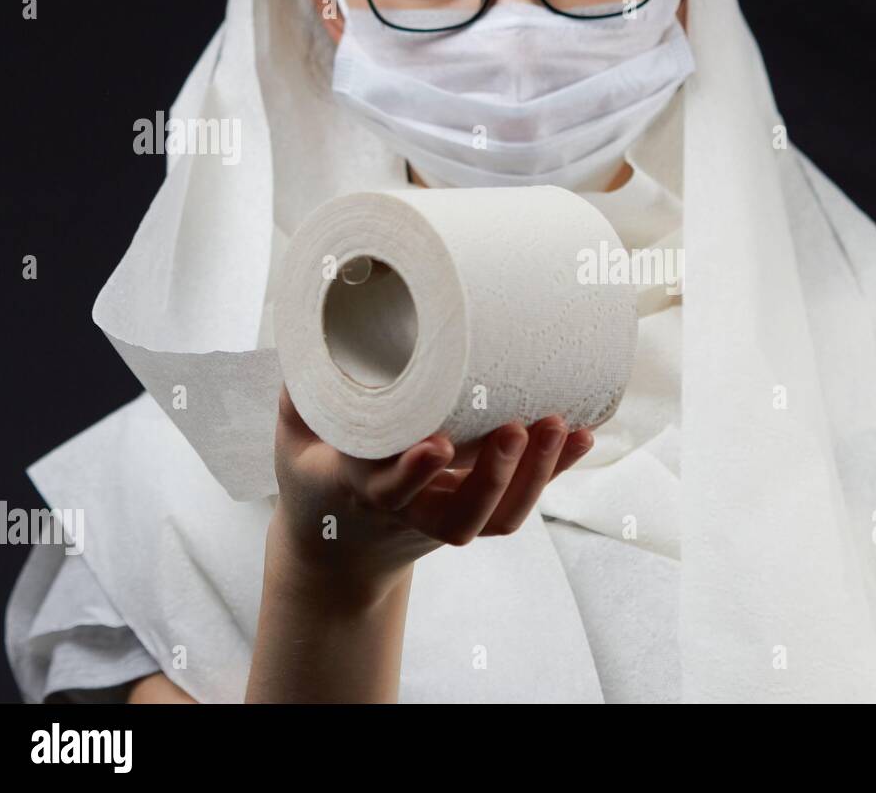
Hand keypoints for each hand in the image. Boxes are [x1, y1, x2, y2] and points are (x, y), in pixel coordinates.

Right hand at [270, 385, 593, 605]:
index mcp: (361, 491)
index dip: (413, 472)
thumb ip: (303, 388)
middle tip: (516, 425)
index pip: (389, 490)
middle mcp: (410, 512)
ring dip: (534, 476)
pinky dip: (554, 471)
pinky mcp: (476, 513)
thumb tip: (317, 323)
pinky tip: (581, 434)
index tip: (438, 444)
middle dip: (494, 476)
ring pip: (498, 518)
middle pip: (460, 515)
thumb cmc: (318, 476)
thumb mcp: (295, 438)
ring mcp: (447, 517)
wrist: (341, 552)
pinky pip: (521, 502)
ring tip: (558, 425)